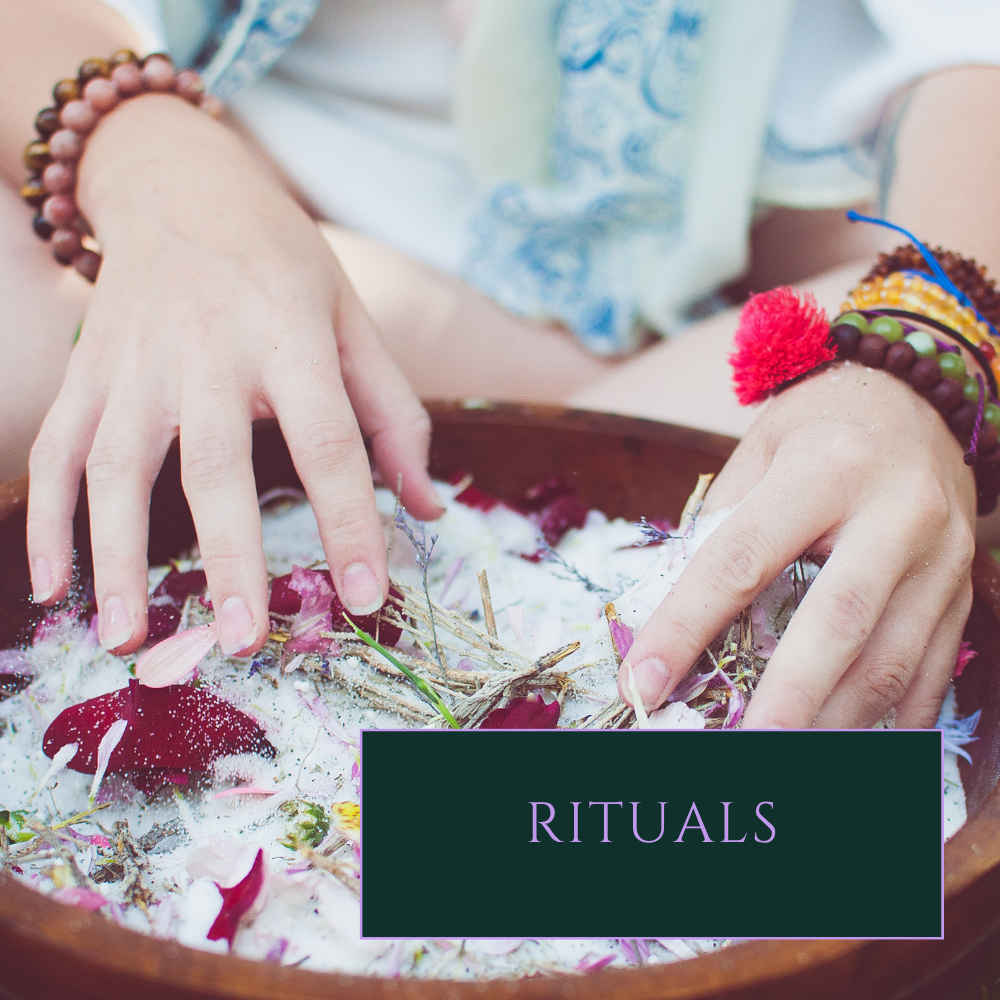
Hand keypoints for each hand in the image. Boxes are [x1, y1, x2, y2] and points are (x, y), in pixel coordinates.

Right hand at [26, 94, 441, 655]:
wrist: (182, 183)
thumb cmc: (284, 263)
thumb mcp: (354, 321)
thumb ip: (395, 415)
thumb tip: (424, 508)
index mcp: (291, 336)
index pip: (330, 442)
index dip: (349, 522)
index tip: (365, 597)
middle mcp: (207, 350)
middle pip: (215, 463)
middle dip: (228, 557)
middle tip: (241, 639)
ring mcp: (135, 360)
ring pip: (114, 466)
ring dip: (116, 557)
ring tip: (125, 638)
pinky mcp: (88, 369)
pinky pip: (57, 448)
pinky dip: (47, 517)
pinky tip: (53, 584)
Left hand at [618, 360, 976, 727]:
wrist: (917, 401)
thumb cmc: (820, 425)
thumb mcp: (757, 451)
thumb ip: (719, 527)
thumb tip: (670, 612)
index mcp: (824, 469)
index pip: (741, 560)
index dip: (686, 626)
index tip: (642, 681)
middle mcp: (896, 513)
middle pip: (837, 621)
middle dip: (785, 698)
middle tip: (737, 754)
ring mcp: (941, 556)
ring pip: (891, 659)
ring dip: (834, 723)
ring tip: (783, 762)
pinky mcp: (964, 588)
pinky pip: (933, 669)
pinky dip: (891, 718)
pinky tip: (848, 747)